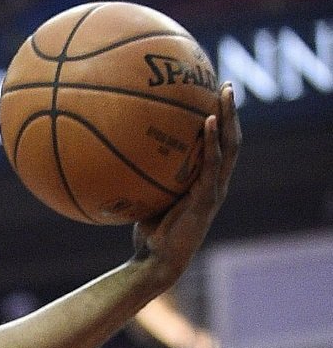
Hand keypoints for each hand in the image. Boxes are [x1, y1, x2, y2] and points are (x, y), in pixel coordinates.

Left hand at [132, 83, 239, 284]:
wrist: (156, 262)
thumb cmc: (148, 233)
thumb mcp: (145, 198)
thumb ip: (143, 177)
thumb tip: (114, 153)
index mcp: (206, 182)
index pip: (220, 146)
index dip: (223, 122)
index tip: (216, 96)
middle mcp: (216, 183)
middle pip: (232, 140)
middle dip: (232, 111)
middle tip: (228, 85)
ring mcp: (215, 190)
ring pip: (230, 146)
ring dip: (229, 118)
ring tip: (226, 93)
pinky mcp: (207, 199)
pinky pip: (212, 165)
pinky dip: (212, 141)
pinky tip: (207, 121)